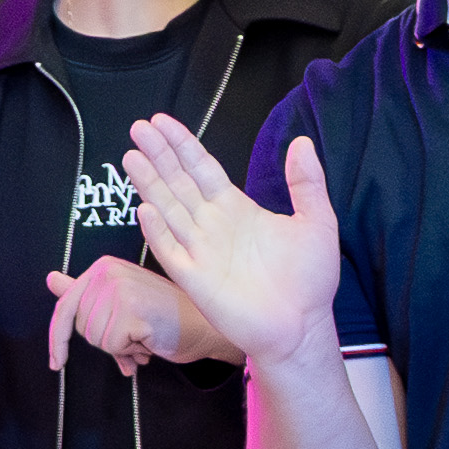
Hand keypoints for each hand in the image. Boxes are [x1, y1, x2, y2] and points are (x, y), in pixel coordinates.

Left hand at [43, 253, 211, 374]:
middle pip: (80, 327)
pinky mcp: (131, 309)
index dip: (58, 338)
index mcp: (103, 267)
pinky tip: (148, 340)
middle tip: (133, 332)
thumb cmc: (162, 317)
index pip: (65, 306)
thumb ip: (84, 292)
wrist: (202, 326)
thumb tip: (51, 280)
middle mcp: (108, 272)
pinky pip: (112, 346)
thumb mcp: (119, 300)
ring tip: (143, 335)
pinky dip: (130, 351)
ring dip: (119, 347)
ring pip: (95, 338)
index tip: (56, 362)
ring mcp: (120, 289)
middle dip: (104, 340)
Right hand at [121, 123, 343, 371]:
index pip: (202, 168)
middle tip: (138, 127)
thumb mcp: (317, 222)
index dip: (182, 145)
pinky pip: (170, 251)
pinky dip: (157, 232)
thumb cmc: (311, 280)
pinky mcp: (195, 279)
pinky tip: (145, 210)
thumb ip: (307, 182)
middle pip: (178, 182)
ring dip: (149, 184)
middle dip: (158, 155)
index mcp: (237, 209)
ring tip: (131, 157)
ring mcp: (200, 252)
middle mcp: (212, 226)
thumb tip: (301, 141)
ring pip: (168, 210)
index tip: (162, 122)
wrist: (303, 326)